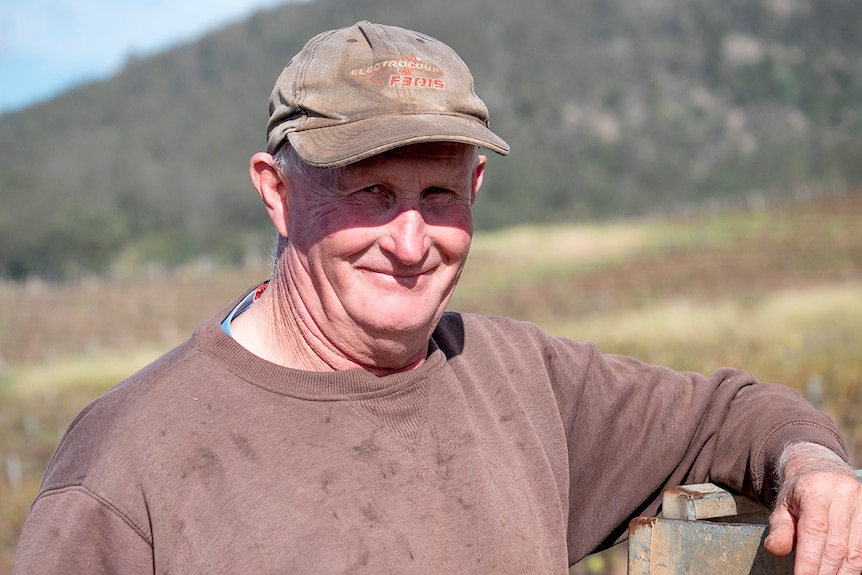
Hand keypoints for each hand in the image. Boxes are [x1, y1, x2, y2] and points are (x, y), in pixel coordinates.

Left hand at [765, 442, 861, 574]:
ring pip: (856, 552)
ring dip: (841, 573)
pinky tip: (842, 573)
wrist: (822, 472)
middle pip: (836, 545)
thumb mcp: (782, 507)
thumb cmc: (799, 495)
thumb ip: (779, 529)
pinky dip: (854, 566)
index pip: (814, 529)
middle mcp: (843, 493)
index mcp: (815, 489)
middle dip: (824, 571)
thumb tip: (776, 550)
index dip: (809, 559)